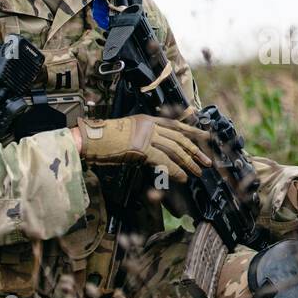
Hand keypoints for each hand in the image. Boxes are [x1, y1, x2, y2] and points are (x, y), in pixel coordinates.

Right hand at [75, 114, 212, 182]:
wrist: (90, 139)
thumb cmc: (105, 140)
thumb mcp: (128, 133)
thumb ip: (144, 139)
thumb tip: (156, 152)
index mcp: (147, 120)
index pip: (175, 125)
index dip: (192, 131)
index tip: (206, 136)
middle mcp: (150, 125)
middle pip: (179, 137)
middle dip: (195, 150)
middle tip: (207, 161)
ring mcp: (146, 136)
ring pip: (175, 148)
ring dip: (189, 162)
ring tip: (198, 172)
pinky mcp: (142, 148)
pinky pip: (164, 160)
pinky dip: (175, 169)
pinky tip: (183, 177)